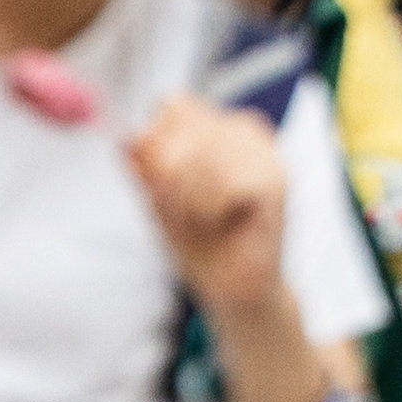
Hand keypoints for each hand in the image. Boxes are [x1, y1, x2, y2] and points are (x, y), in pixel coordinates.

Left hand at [128, 94, 289, 315]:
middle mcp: (246, 130)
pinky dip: (212, 211)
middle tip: (183, 212)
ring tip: (205, 220)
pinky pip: (226, 183)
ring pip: (202, 152)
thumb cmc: (200, 244)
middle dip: (168, 175)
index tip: (157, 186)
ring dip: (189, 198)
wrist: (233, 295)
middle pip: (184, 124)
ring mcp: (265, 153)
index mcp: (219, 128)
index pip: (174, 106)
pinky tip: (225, 225)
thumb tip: (126, 138)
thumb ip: (146, 168)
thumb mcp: (160, 200)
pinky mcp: (275, 182)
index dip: (157, 144)